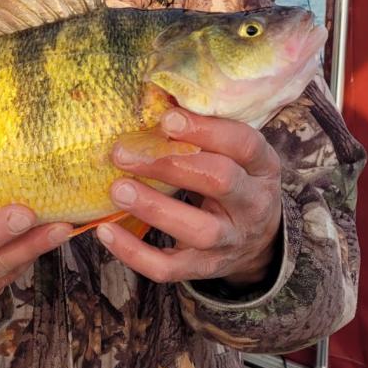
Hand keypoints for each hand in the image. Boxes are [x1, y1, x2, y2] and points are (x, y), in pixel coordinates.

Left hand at [97, 109, 282, 286]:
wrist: (257, 240)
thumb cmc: (234, 180)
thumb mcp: (234, 155)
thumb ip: (204, 133)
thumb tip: (152, 99)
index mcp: (261, 167)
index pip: (243, 144)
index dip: (206, 131)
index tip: (166, 119)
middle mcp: (252, 204)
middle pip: (220, 182)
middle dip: (170, 165)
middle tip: (123, 153)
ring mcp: (230, 241)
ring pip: (199, 230)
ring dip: (154, 208)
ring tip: (117, 189)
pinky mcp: (203, 268)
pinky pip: (169, 268)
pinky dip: (135, 253)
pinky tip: (106, 231)